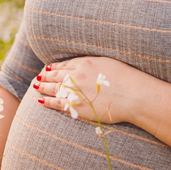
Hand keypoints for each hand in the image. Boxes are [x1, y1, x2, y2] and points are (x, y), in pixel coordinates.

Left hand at [32, 57, 148, 124]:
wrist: (134, 96)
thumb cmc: (128, 79)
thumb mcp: (110, 63)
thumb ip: (95, 64)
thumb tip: (88, 65)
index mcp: (86, 63)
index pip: (65, 64)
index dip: (56, 67)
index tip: (49, 68)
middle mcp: (77, 75)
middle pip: (56, 75)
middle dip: (45, 76)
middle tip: (38, 76)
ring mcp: (75, 91)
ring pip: (53, 87)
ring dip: (43, 86)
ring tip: (36, 86)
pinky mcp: (76, 106)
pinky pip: (57, 103)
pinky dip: (47, 101)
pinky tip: (40, 100)